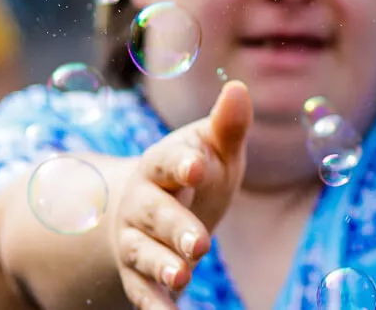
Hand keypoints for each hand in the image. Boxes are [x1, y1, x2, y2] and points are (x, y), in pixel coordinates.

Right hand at [107, 81, 251, 307]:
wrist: (142, 210)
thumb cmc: (190, 173)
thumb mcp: (211, 149)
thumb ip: (226, 126)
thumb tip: (239, 88)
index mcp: (161, 165)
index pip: (169, 161)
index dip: (183, 163)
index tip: (198, 167)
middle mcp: (142, 203)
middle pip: (156, 214)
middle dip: (176, 228)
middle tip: (200, 243)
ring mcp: (136, 240)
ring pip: (144, 254)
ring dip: (161, 266)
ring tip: (182, 277)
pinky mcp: (138, 274)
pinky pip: (142, 292)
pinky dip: (154, 305)